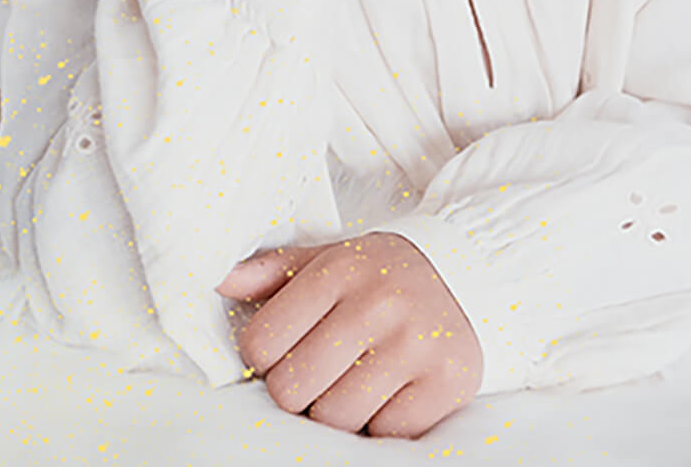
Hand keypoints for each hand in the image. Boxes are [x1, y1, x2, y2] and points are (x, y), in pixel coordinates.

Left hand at [214, 233, 483, 438]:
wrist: (471, 272)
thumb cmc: (383, 272)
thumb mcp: (329, 257)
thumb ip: (272, 270)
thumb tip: (219, 281)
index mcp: (338, 271)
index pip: (261, 344)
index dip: (263, 357)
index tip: (283, 349)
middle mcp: (376, 305)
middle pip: (292, 389)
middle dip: (296, 389)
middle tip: (318, 370)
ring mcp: (414, 345)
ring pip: (335, 418)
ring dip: (337, 409)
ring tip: (354, 379)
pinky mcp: (447, 383)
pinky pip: (384, 434)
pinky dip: (380, 422)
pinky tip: (389, 390)